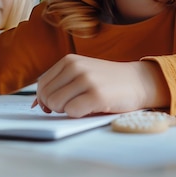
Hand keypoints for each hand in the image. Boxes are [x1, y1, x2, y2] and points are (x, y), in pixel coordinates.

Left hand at [34, 54, 168, 117]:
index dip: (44, 99)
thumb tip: (36, 104)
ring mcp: (86, 80)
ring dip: (67, 111)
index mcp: (69, 60)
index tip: (55, 105)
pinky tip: (91, 109)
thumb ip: (60, 84)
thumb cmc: (108, 81)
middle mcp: (76, 67)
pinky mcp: (97, 95)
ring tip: (83, 105)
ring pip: (56, 104)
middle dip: (55, 107)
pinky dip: (78, 115)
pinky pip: (72, 112)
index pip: (41, 84)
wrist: (139, 81)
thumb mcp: (82, 73)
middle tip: (72, 106)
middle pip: (46, 96)